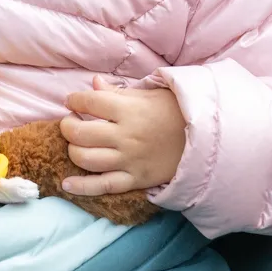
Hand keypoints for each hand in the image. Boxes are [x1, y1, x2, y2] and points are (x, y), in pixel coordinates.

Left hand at [58, 76, 186, 195]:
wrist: (205, 138)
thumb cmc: (175, 112)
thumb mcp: (150, 94)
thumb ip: (118, 91)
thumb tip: (93, 83)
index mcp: (129, 110)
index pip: (90, 102)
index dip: (75, 100)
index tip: (72, 101)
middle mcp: (126, 136)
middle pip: (81, 133)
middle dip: (68, 125)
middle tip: (71, 121)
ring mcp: (129, 160)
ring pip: (86, 159)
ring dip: (72, 150)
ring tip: (75, 143)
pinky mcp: (135, 179)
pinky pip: (103, 186)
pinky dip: (81, 187)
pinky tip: (66, 184)